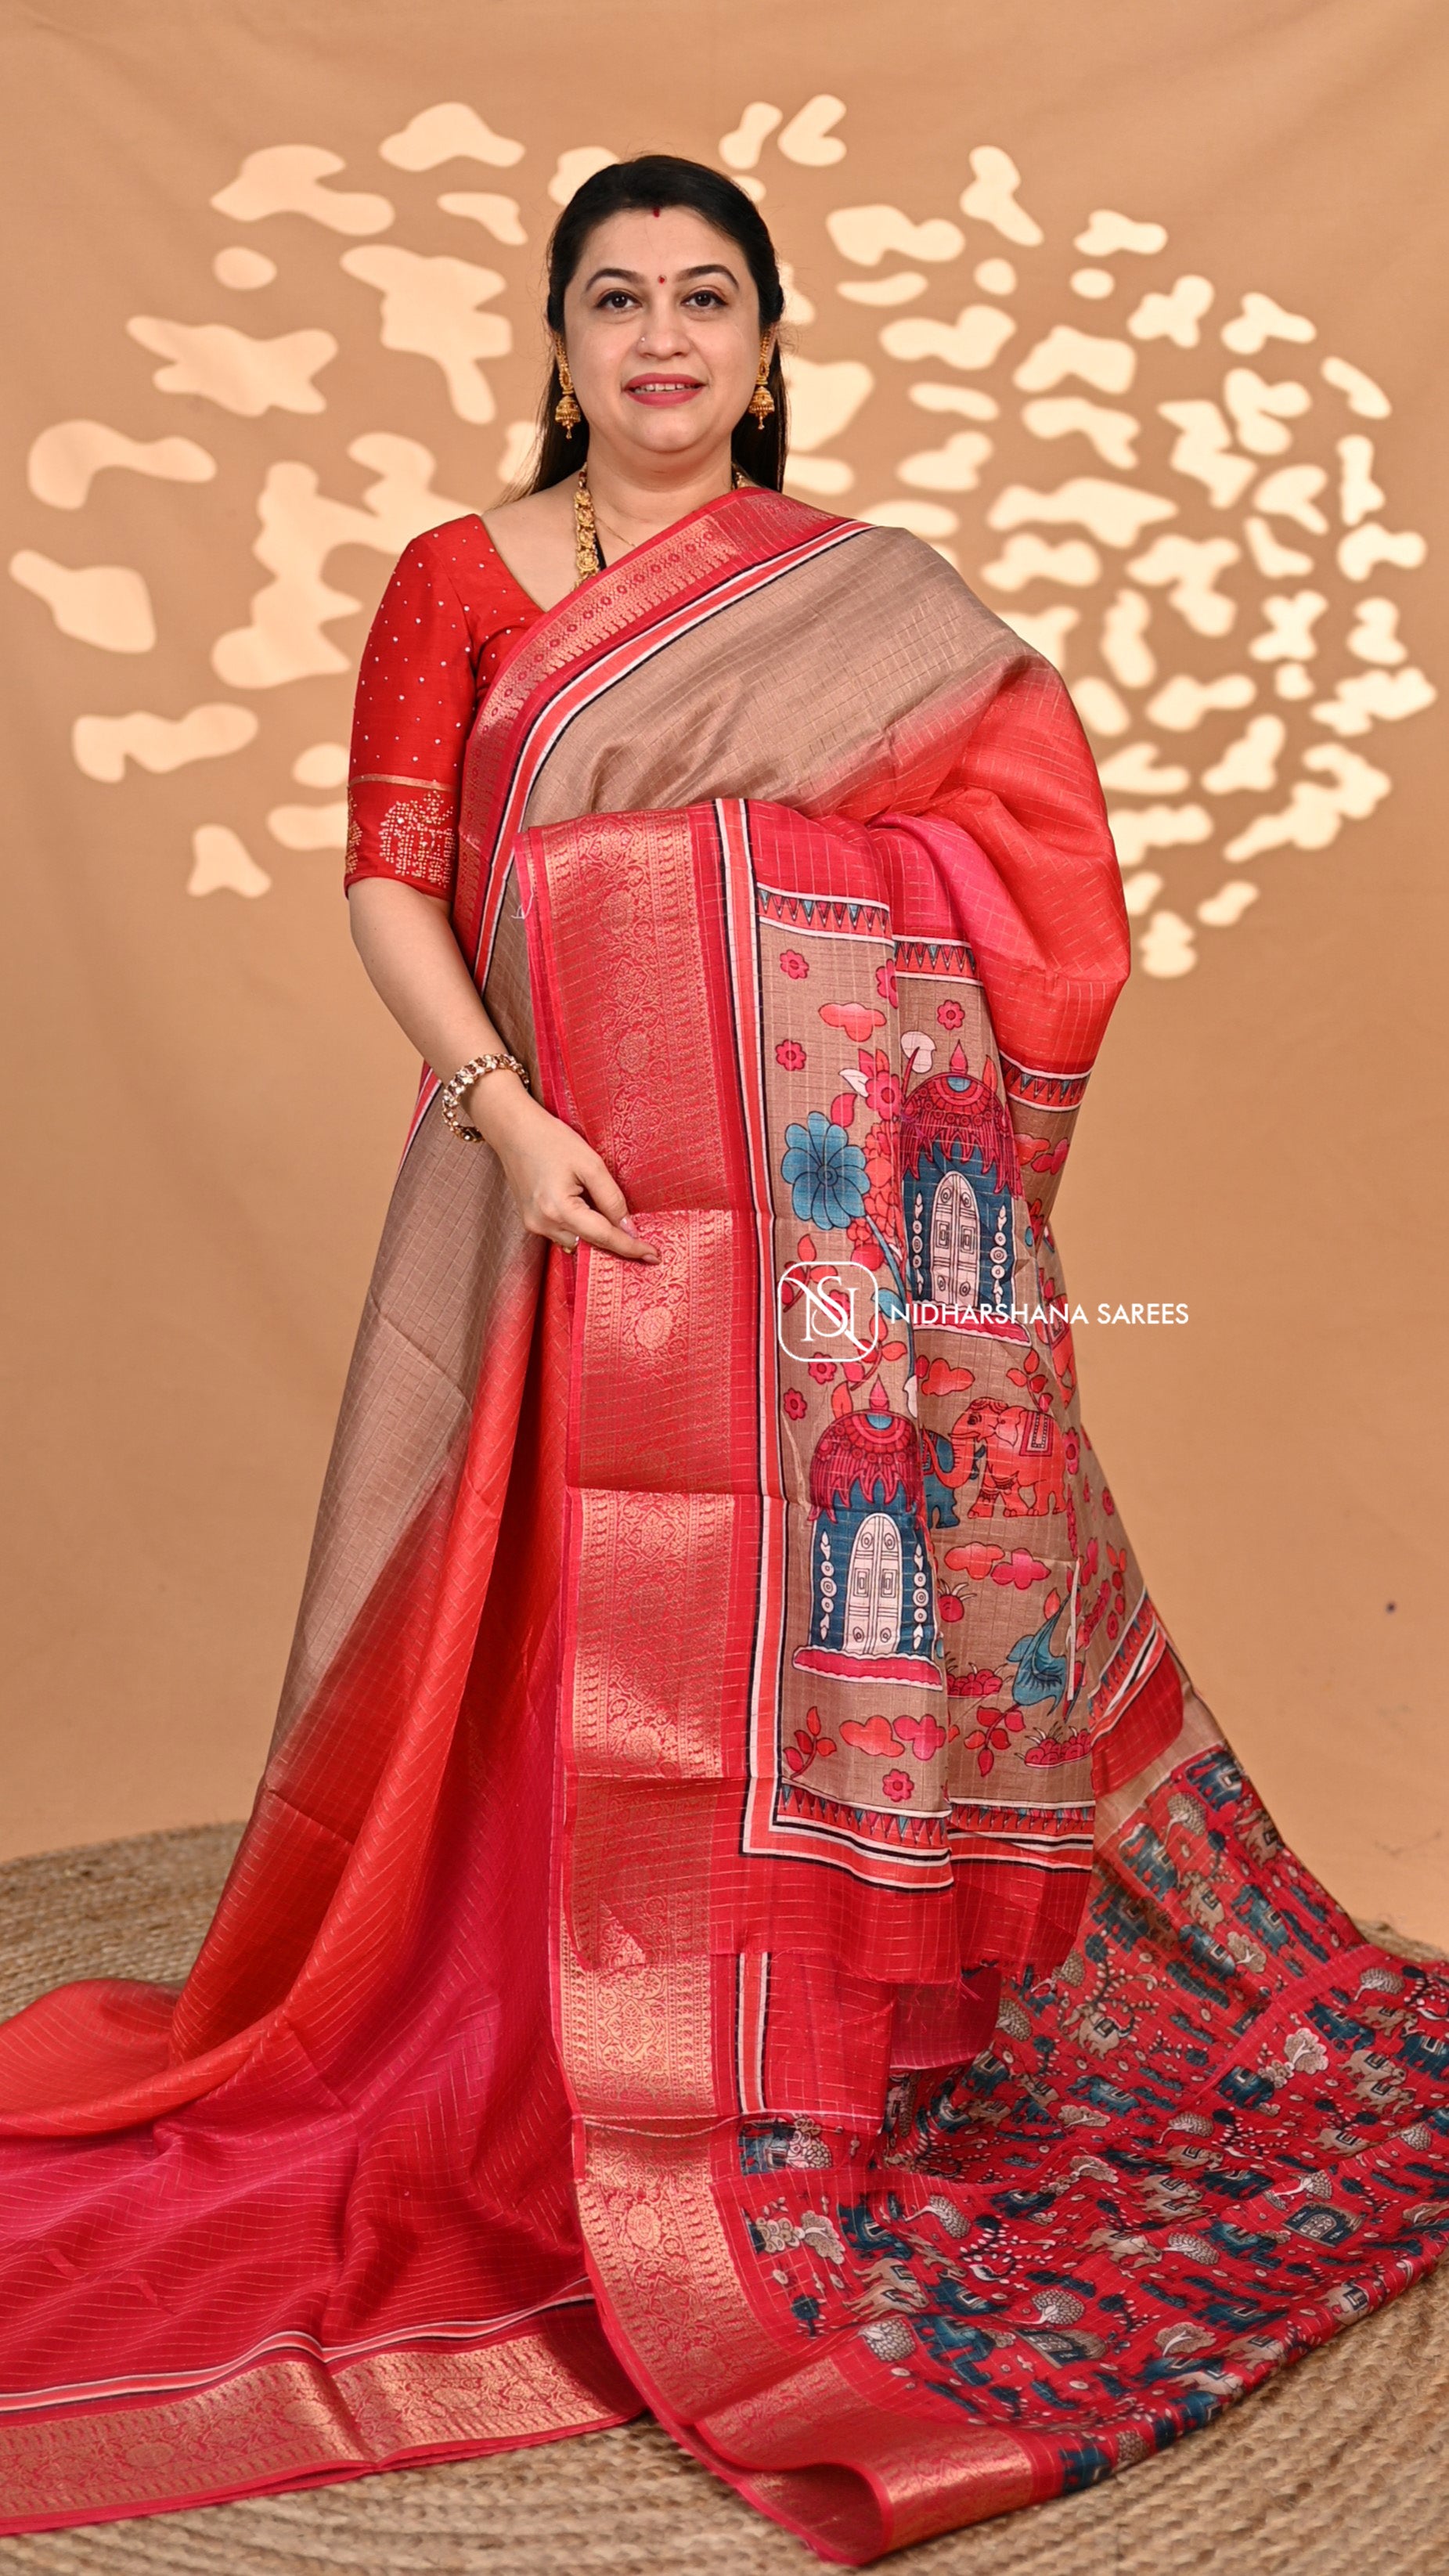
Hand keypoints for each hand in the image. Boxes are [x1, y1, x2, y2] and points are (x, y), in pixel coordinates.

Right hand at [468, 1075, 658, 1262]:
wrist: (514, 1130)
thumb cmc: (552, 1139)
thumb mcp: (590, 1163)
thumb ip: (612, 1198)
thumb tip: (628, 1227)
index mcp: (559, 1210)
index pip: (604, 1237)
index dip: (631, 1247)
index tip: (654, 1256)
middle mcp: (543, 1224)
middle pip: (590, 1244)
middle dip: (616, 1243)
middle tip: (644, 1244)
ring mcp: (534, 1225)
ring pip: (577, 1241)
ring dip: (597, 1235)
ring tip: (615, 1222)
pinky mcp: (531, 1220)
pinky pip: (564, 1233)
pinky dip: (581, 1229)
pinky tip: (591, 1214)